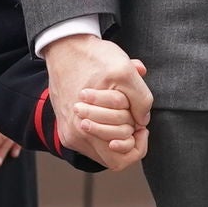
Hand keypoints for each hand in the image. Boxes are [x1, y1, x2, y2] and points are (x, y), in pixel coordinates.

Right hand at [45, 34, 150, 166]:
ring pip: (103, 150)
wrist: (64, 48)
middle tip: (133, 119)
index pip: (122, 158)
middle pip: (114, 158)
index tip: (141, 125)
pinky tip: (108, 113)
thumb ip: (141, 99)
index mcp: (86, 125)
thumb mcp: (125, 70)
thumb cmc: (94, 58)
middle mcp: (75, 134)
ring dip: (116, 134)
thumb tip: (142, 121)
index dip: (138, 144)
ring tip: (121, 114)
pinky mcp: (65, 128)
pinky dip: (104, 130)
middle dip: (128, 138)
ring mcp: (69, 133)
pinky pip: (91, 143)